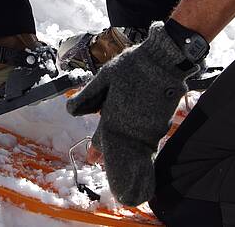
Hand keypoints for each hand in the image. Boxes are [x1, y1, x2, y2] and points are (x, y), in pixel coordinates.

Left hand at [67, 24, 199, 205]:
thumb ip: (88, 96)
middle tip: (109, 172)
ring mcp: (148, 129)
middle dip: (112, 161)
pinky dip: (142, 147)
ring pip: (134, 147)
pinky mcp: (162, 125)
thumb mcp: (104, 77)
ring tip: (127, 172)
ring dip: (129, 157)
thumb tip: (70, 110)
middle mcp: (129, 128)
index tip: (91, 160)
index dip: (96, 151)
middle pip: (118, 150)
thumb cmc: (132, 66)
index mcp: (112, 117)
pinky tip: (141, 149)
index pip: (102, 141)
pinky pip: (149, 142)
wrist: (164, 62)